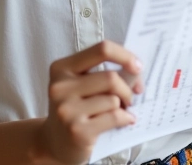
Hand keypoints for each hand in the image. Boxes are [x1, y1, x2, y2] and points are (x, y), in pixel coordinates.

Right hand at [34, 40, 142, 164]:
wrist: (54, 142)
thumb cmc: (75, 108)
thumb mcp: (80, 84)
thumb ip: (102, 72)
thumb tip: (135, 71)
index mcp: (62, 67)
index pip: (101, 50)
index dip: (124, 56)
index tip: (137, 66)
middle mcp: (60, 86)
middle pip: (110, 78)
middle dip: (127, 88)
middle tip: (130, 96)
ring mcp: (67, 109)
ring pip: (113, 99)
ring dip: (124, 105)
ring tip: (120, 110)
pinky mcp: (77, 131)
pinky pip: (113, 117)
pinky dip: (125, 118)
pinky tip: (124, 120)